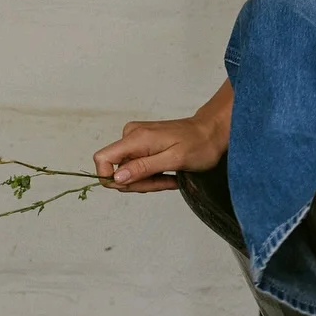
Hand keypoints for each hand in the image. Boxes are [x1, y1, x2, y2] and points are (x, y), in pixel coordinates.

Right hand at [94, 90, 229, 192]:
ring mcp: (136, 140)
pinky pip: (137, 167)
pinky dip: (152, 175)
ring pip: (128, 172)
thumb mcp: (174, 159)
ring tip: (170, 178)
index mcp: (136, 138)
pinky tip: (169, 175)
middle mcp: (132, 136)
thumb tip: (117, 177)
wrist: (212, 130)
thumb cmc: (200, 144)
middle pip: (117, 171)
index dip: (110, 177)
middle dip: (139, 183)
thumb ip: (144, 167)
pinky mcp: (142, 145)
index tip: (135, 184)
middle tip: (165, 182)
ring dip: (148, 181)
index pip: (102, 158)